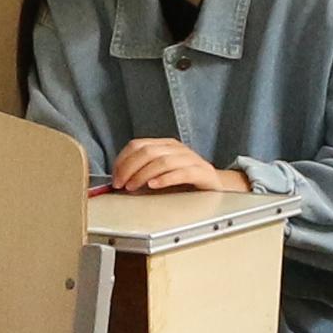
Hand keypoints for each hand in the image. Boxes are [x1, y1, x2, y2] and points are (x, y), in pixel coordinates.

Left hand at [105, 138, 244, 196]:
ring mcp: (191, 159)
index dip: (122, 160)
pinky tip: (154, 185)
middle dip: (129, 168)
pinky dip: (165, 179)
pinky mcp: (202, 172)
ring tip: (133, 187)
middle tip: (121, 184)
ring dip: (143, 175)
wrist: (217, 186)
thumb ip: (142, 173)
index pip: (137, 145)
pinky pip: (181, 173)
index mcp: (165, 145)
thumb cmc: (185, 182)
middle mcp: (177, 148)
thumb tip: (119, 180)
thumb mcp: (160, 174)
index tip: (114, 177)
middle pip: (147, 152)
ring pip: (162, 161)